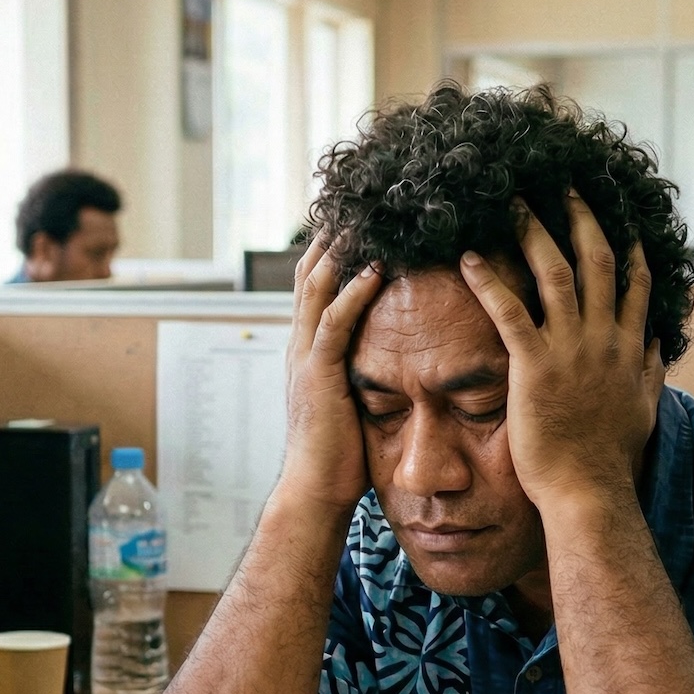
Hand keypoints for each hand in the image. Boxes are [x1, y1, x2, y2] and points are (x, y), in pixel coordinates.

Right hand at [277, 238, 384, 513]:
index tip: (354, 221)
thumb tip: (392, 364)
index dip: (331, 252)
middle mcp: (301, 348)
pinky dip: (353, 292)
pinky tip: (374, 268)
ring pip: (317, 288)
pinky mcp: (318, 376)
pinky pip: (335, 323)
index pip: (316, 289)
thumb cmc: (340, 458)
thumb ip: (364, 377)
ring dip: (341, 250)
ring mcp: (305, 359)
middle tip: (356, 201)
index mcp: (309, 353)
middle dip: (331, 236)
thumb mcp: (353, 405)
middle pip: (310, 274)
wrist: (316, 493)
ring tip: (364, 217)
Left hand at [457, 190, 662, 514]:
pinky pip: (509, 311)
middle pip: (595, 261)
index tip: (617, 218)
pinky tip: (468, 257)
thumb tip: (660, 345)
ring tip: (513, 204)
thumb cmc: (611, 458)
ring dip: (533, 233)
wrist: (589, 489)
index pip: (633, 282)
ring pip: (554, 273)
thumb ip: (651, 371)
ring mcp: (571, 348)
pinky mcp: (535, 365)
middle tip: (562, 186)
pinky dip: (489, 279)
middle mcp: (604, 338)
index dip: (625, 245)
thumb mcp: (644, 409)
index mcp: (628, 347)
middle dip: (580, 218)